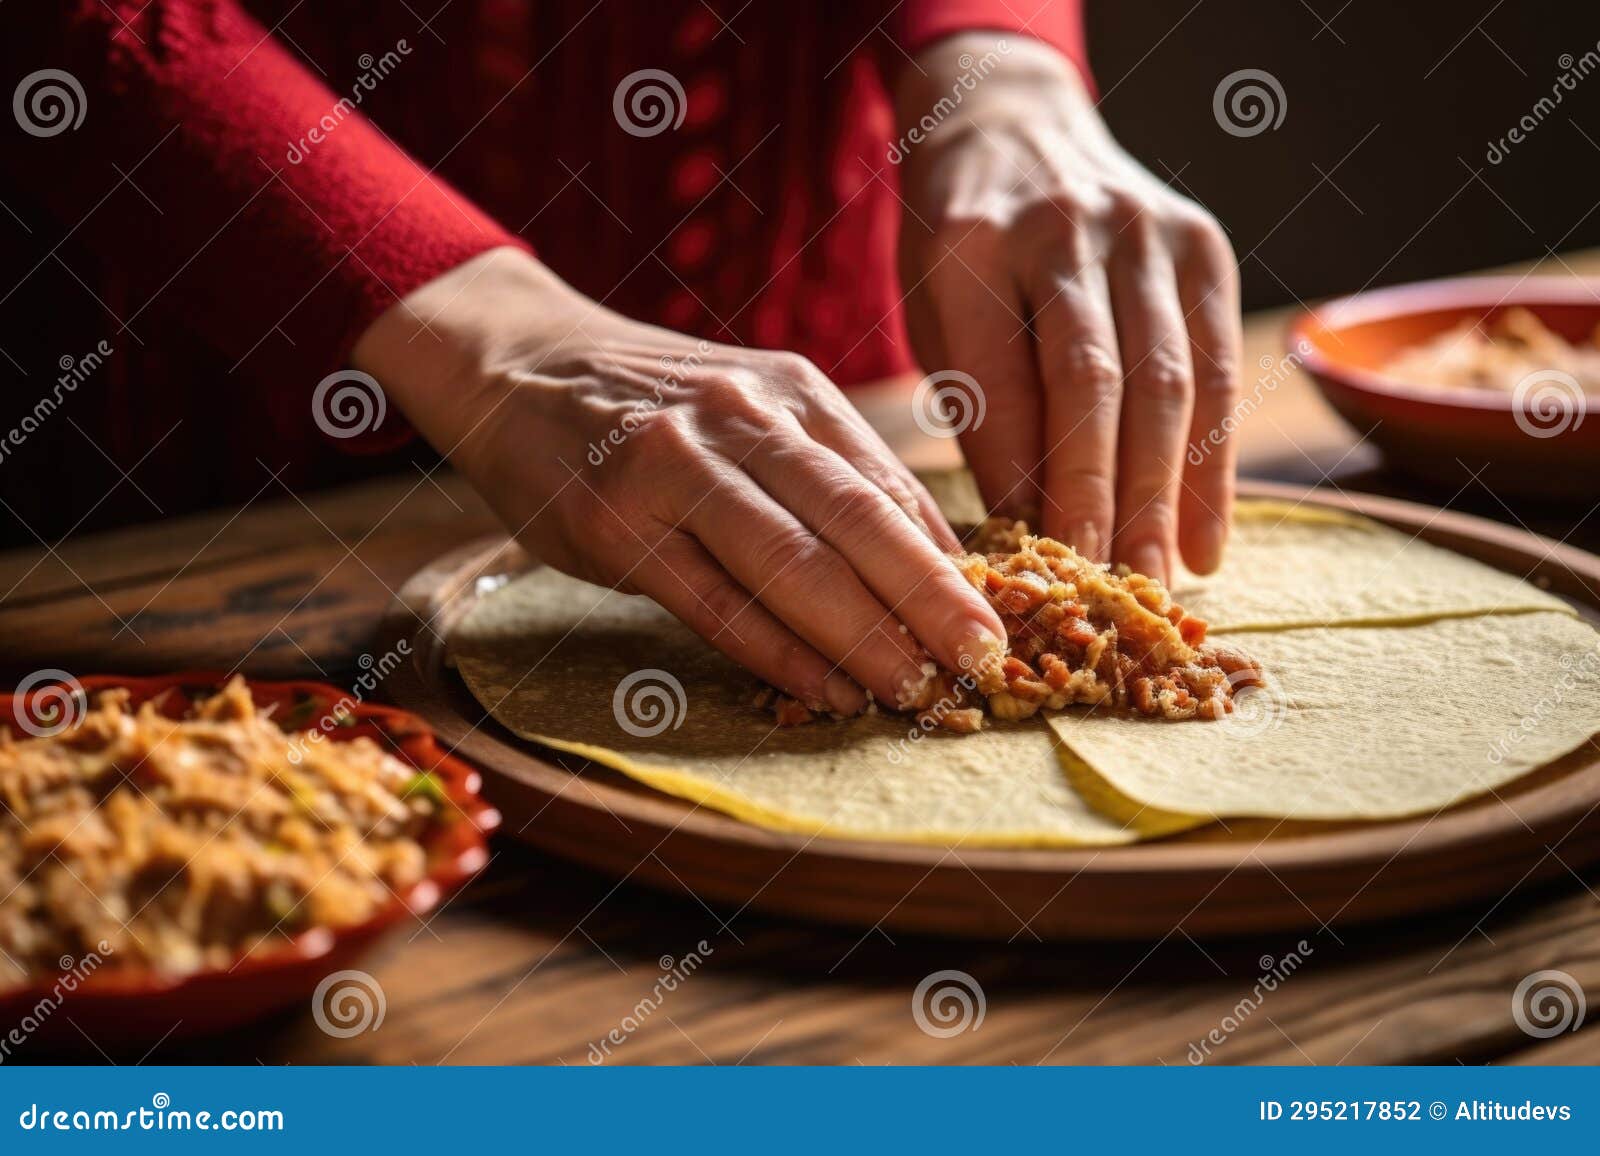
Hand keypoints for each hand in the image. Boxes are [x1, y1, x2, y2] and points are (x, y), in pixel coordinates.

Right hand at [354, 248, 1005, 714]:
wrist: (518, 366)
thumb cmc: (654, 405)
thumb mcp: (755, 408)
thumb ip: (833, 473)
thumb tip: (933, 559)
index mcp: (792, 391)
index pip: (888, 487)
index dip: (947, 564)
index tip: (998, 625)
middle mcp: (741, 417)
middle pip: (854, 520)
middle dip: (929, 600)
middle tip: (982, 665)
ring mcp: (672, 466)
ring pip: (789, 561)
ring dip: (861, 636)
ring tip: (915, 692)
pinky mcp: (613, 522)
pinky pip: (710, 600)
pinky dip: (774, 650)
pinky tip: (823, 689)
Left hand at [896, 34, 1241, 580]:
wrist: (1013, 127)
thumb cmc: (963, 250)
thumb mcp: (937, 315)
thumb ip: (983, 406)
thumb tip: (1027, 533)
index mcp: (975, 244)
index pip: (1007, 382)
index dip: (1021, 482)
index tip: (1028, 565)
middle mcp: (1068, 227)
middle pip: (1098, 384)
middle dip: (1104, 499)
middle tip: (1104, 588)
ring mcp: (1147, 229)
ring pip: (1169, 380)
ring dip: (1168, 494)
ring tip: (1158, 580)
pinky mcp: (1204, 244)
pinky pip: (1217, 367)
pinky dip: (1214, 463)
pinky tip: (1205, 538)